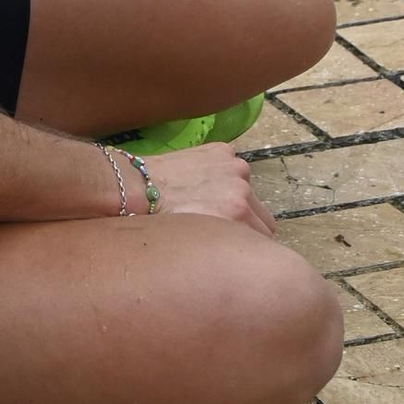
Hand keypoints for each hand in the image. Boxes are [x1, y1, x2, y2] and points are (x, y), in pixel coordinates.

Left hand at [144, 144, 275, 233]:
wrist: (139, 187)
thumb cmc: (167, 222)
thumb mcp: (204, 243)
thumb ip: (230, 242)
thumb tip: (242, 253)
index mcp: (239, 214)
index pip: (264, 238)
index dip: (249, 244)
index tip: (237, 245)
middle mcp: (242, 188)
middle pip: (264, 218)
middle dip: (250, 224)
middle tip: (224, 226)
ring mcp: (233, 166)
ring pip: (250, 192)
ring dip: (237, 197)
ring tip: (208, 201)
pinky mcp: (222, 150)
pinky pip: (233, 167)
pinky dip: (223, 174)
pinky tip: (200, 180)